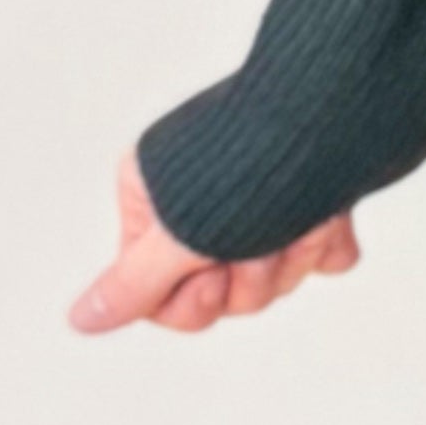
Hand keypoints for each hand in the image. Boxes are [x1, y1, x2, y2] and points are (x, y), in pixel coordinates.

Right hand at [68, 152, 359, 337]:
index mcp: (152, 200)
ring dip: (293, 256)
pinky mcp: (313, 200)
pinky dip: (327, 241)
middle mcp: (202, 201)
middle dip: (251, 278)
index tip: (212, 275)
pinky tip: (329, 211)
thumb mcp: (183, 233)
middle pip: (221, 295)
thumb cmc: (255, 160)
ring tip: (303, 218)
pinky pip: (320, 257)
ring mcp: (262, 202)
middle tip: (264, 246)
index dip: (193, 300)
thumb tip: (82, 318)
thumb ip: (134, 284)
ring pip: (273, 280)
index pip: (159, 296)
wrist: (343, 106)